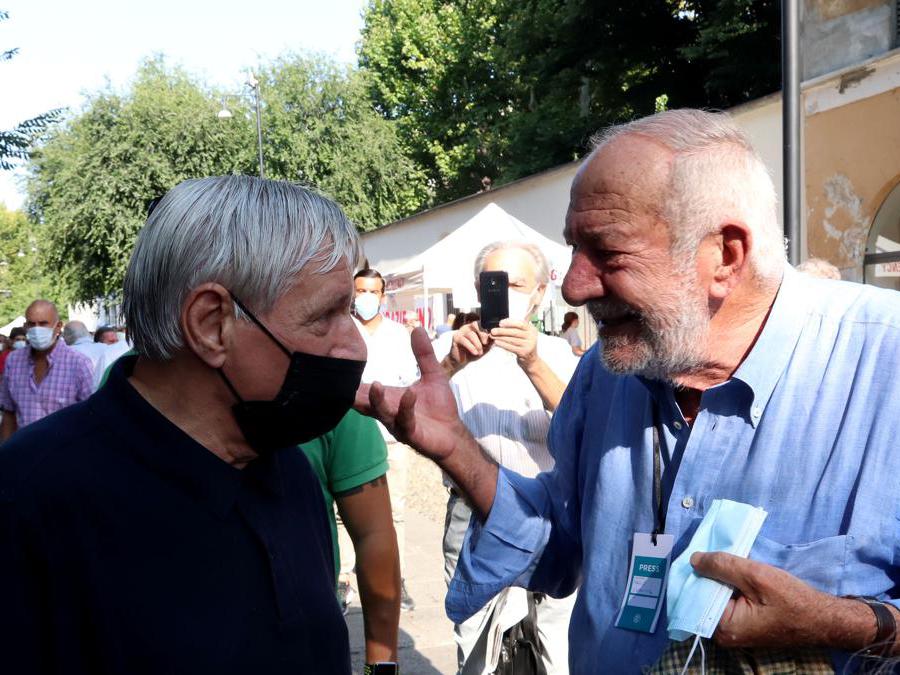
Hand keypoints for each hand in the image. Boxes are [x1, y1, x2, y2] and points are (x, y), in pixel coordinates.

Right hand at [355, 328, 472, 462]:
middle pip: (365, 402)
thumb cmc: (440, 407)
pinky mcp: (411, 433)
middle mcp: (387, 411)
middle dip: (355, 393)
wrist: (453, 434)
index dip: (351, 381)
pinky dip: (406, 406)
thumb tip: (418, 328)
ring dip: (377, 400)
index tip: (338, 366)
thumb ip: (423, 354)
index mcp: (388, 398)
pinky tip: (410, 393)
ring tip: (376, 384)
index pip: (364, 389)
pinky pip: (405, 420)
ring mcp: (397, 423)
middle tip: (342, 380)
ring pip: (381, 412)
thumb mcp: (433, 375)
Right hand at [443, 321, 490, 375]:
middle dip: (483, 334)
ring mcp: (461, 331)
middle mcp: (468, 326)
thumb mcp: (484, 346)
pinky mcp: (456, 338)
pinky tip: (475, 353)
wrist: (462, 360)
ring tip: (480, 352)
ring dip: (477, 344)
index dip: (488, 328)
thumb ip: (489, 340)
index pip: (482, 322)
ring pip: (471, 334)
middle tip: (486, 343)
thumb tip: (496, 336)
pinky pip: (464, 340)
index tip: (492, 337)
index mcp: (475, 326)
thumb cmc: (474, 351)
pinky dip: (471, 347)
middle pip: (476, 325)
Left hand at [490, 318, 538, 369]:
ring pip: (512, 340)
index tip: (500, 323)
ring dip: (501, 338)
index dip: (510, 323)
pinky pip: (511, 347)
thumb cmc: (523, 344)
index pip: (520, 324)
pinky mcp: (524, 352)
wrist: (530, 359)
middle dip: (502, 331)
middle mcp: (531, 336)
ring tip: (492, 336)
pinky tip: (497, 342)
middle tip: (493, 331)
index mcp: (531, 329)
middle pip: (515, 332)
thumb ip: (516, 327)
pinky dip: (503, 344)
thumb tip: (501, 323)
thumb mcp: (524, 334)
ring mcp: (528, 345)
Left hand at [690, 552, 871, 649]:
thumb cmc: (794, 601)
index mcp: (723, 627)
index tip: (701, 552)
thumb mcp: (756, 576)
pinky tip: (737, 570)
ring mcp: (733, 629)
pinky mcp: (743, 622)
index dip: (698, 572)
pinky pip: (727, 599)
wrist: (824, 619)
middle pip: (703, 595)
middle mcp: (723, 633)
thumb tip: (693, 559)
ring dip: (721, 576)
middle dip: (710, 573)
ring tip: (728, 558)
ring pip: (716, 595)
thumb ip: (722, 566)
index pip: (696, 594)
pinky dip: (730, 584)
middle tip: (716, 551)